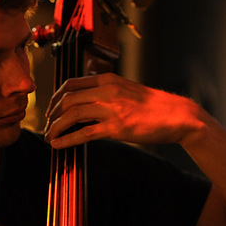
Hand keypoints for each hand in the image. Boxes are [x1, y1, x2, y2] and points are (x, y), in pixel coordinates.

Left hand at [43, 72, 203, 148]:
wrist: (177, 115)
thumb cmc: (153, 105)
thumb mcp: (127, 88)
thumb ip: (107, 90)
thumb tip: (87, 98)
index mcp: (108, 80)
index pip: (71, 83)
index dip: (56, 96)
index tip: (52, 108)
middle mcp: (107, 91)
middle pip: (67, 99)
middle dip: (53, 113)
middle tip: (48, 124)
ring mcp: (111, 109)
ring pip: (72, 115)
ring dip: (56, 127)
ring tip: (50, 136)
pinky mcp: (116, 128)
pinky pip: (84, 133)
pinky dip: (67, 139)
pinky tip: (58, 145)